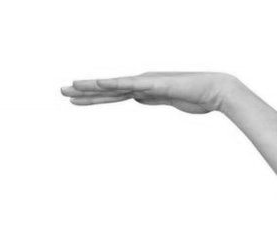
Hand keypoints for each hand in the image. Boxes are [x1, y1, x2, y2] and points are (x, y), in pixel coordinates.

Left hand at [57, 72, 233, 115]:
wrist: (215, 91)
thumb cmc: (196, 97)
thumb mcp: (167, 101)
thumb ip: (152, 98)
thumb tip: (139, 98)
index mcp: (143, 89)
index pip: (112, 94)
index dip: (92, 96)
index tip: (75, 98)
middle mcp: (140, 83)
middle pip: (107, 89)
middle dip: (83, 92)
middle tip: (61, 92)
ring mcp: (146, 83)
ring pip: (113, 87)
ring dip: (91, 88)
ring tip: (71, 88)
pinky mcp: (153, 85)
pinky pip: (129, 85)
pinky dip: (112, 84)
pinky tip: (97, 84)